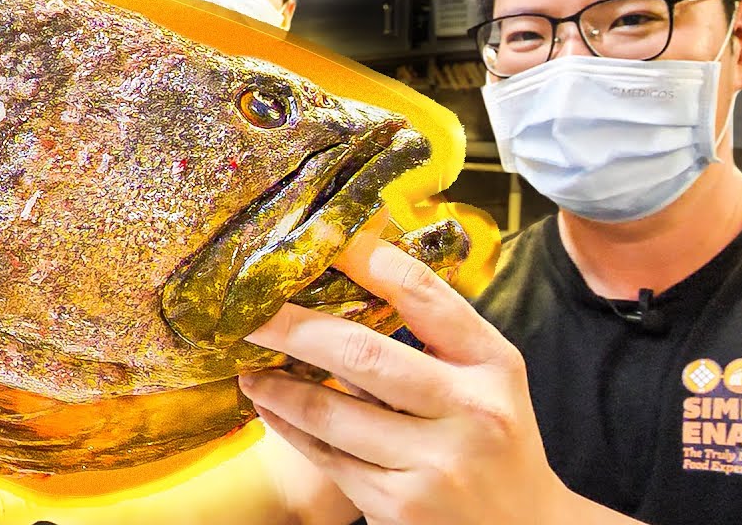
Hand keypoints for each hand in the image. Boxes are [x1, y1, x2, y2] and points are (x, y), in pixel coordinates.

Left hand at [237, 214, 577, 524]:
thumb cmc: (493, 440)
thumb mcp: (487, 379)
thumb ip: (435, 333)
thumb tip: (354, 268)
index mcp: (492, 365)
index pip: (423, 295)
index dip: (365, 261)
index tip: (320, 242)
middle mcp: (469, 411)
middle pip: (361, 354)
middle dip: (292, 327)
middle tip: (250, 310)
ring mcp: (434, 464)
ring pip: (331, 413)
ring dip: (278, 385)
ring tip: (247, 365)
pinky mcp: (400, 507)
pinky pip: (327, 458)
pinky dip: (289, 428)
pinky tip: (268, 407)